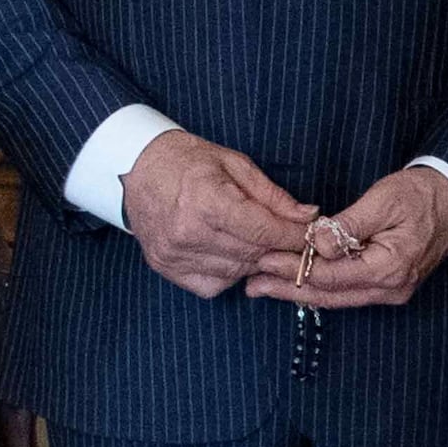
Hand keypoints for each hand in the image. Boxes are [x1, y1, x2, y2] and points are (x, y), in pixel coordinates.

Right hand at [124, 129, 317, 300]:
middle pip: (254, 254)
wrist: (135, 168)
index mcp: (206, 201)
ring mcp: (174, 255)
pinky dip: (229, 273)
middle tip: (291, 238)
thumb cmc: (188, 161)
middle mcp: (188, 233)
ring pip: (238, 272)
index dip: (294, 236)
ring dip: (256, 260)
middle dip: (280, 248)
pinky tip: (229, 252)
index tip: (312, 235)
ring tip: (258, 240)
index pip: (264, 231)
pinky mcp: (166, 268)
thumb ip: (273, 196)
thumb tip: (309, 217)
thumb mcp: (236, 166)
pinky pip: (213, 285)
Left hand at [246, 161, 447, 310]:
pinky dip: (319, 288)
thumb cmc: (422, 195)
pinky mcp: (388, 285)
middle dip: (288, 289)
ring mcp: (391, 291)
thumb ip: (346, 225)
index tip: (263, 259)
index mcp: (389, 268)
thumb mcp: (383, 201)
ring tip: (264, 286)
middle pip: (329, 295)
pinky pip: (347, 292)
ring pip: (336, 298)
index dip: (294, 270)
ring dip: (299, 291)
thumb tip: (314, 243)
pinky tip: (296, 283)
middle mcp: (391, 289)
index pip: (330, 275)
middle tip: (251, 285)